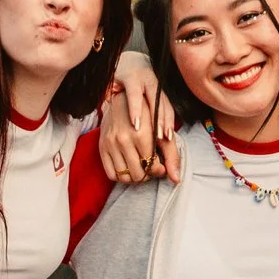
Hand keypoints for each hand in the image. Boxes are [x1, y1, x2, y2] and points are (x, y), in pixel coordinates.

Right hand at [102, 53, 179, 183]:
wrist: (121, 99)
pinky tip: (129, 167)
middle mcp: (124, 139)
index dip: (159, 170)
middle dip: (148, 175)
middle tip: (151, 167)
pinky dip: (121, 176)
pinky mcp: (102, 146)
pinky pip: (110, 174)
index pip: (152, 167)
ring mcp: (110, 143)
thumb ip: (172, 155)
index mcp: (141, 134)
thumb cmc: (147, 114)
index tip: (161, 166)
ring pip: (124, 177)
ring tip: (141, 168)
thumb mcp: (163, 130)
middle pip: (138, 175)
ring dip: (135, 177)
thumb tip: (176, 180)